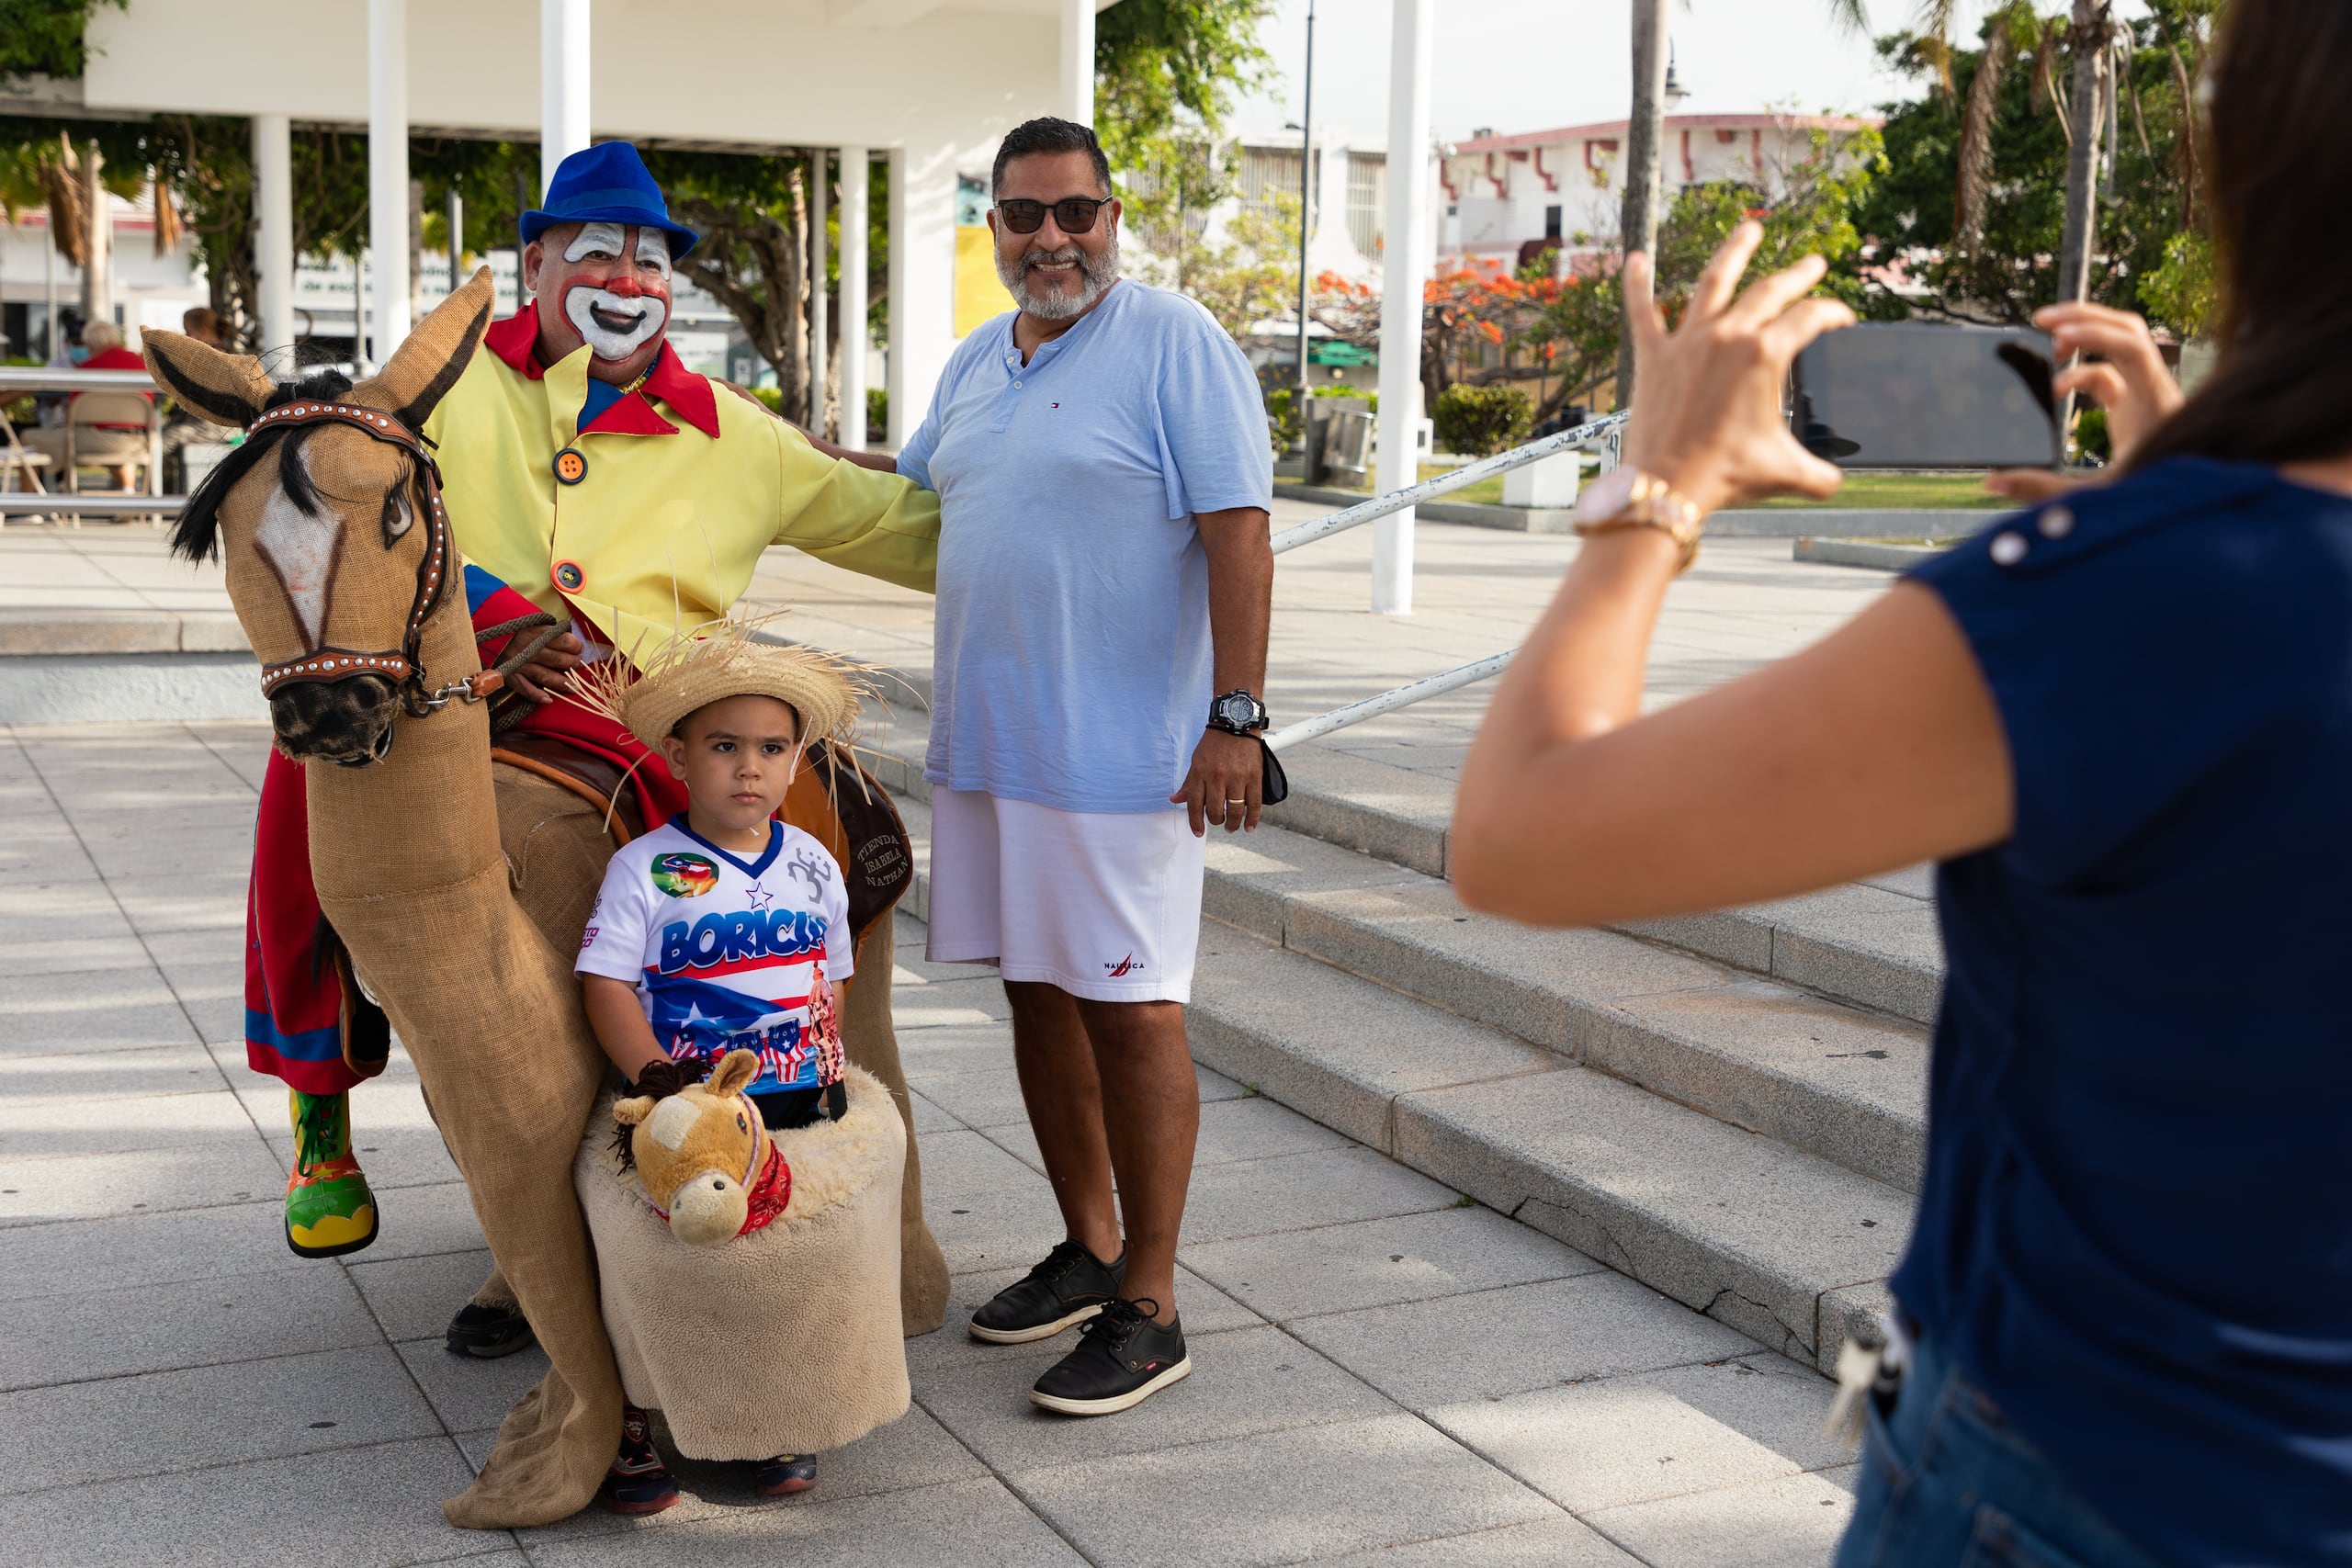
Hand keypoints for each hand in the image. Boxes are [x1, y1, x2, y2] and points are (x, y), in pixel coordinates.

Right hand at [504, 629, 583, 703]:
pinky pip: (525, 688)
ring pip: (546, 675)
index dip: (575, 646)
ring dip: (562, 682)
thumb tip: (573, 642)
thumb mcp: (531, 624)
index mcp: (534, 632)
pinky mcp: (510, 676)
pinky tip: (548, 700)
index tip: (578, 649)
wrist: (486, 639)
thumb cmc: (514, 631)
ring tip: (574, 686)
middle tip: (577, 665)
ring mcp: (519, 664)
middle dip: (572, 663)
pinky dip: (536, 695)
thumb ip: (550, 631)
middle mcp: (527, 648)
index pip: (563, 640)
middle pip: (558, 659)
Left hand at [1171, 729, 1262, 836]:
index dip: (1196, 823)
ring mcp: (1237, 777)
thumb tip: (1175, 800)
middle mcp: (1217, 777)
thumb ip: (1188, 783)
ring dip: (1232, 824)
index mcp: (1200, 773)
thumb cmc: (1214, 743)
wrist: (1235, 722)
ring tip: (1231, 826)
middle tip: (1219, 821)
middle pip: (1215, 811)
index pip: (1195, 806)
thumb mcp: (1196, 760)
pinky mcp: (1254, 776)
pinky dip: (1252, 819)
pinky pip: (1254, 803)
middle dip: (1216, 821)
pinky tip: (1249, 827)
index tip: (1198, 832)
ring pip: (1234, 811)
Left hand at [1620, 222, 1857, 517]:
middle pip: (1770, 291)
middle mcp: (1727, 336)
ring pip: (1714, 281)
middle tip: (1813, 264)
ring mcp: (1687, 342)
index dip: (1832, 314)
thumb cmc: (1724, 476)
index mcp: (1764, 355)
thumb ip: (1818, 472)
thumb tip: (1834, 482)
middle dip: (1797, 275)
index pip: (1809, 319)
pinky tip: (1635, 260)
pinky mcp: (1653, 357)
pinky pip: (1642, 312)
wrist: (1667, 485)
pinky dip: (1637, 284)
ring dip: (1734, 251)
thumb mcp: (1784, 471)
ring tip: (1749, 229)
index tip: (1840, 318)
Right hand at [1985, 301, 2182, 502]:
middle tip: (2042, 320)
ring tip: (2048, 338)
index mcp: (2154, 405)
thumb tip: (1993, 480)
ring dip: (2086, 333)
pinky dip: (2083, 368)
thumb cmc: (2152, 503)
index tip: (2055, 346)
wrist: (2191, 509)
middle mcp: (2155, 390)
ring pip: (2122, 341)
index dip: (2093, 336)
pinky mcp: (2138, 404)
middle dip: (2085, 317)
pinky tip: (2058, 388)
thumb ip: (2044, 490)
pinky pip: (2112, 370)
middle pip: (2127, 329)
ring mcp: (2148, 394)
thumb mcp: (2096, 498)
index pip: (2131, 346)